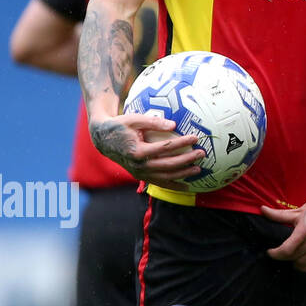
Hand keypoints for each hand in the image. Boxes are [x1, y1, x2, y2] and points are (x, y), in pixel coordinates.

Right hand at [89, 112, 203, 191]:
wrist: (103, 140)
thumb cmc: (121, 126)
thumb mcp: (134, 119)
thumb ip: (154, 122)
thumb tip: (174, 125)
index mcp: (137, 151)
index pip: (164, 147)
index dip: (181, 143)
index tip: (195, 137)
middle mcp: (138, 165)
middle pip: (167, 165)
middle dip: (186, 160)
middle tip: (201, 153)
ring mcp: (139, 173)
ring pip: (164, 177)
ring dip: (183, 174)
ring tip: (198, 169)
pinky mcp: (140, 176)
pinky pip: (159, 183)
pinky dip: (173, 186)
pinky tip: (187, 186)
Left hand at [262, 179, 305, 272]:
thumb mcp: (300, 210)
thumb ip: (279, 214)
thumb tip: (262, 210)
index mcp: (305, 229)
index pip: (286, 250)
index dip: (275, 254)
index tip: (270, 251)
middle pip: (293, 258)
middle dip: (283, 256)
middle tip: (279, 252)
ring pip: (303, 264)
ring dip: (294, 262)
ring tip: (291, 255)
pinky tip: (301, 260)